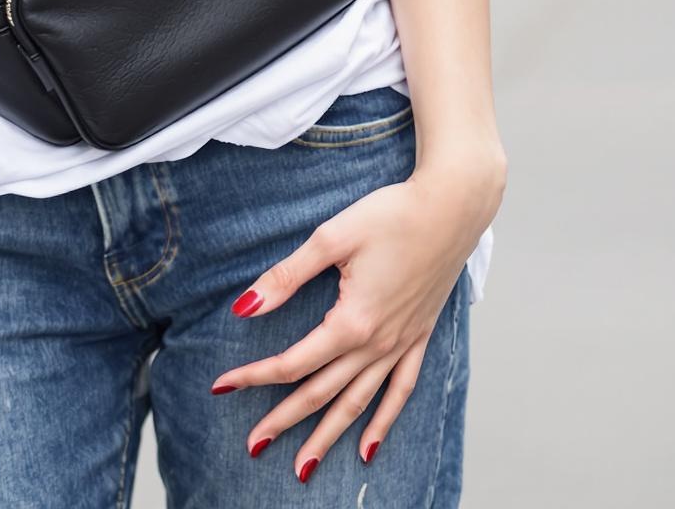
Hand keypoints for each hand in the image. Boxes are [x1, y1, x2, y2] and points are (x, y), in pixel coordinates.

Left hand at [210, 152, 504, 475]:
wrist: (453, 206)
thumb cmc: (393, 214)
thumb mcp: (331, 239)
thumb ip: (286, 277)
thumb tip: (244, 308)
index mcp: (352, 321)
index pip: (292, 362)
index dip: (254, 376)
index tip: (221, 386)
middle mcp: (378, 343)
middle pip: (322, 392)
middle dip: (285, 421)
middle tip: (253, 446)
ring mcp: (401, 344)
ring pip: (359, 403)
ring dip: (329, 436)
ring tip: (304, 468)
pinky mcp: (419, 337)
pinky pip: (400, 391)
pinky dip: (383, 422)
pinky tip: (369, 448)